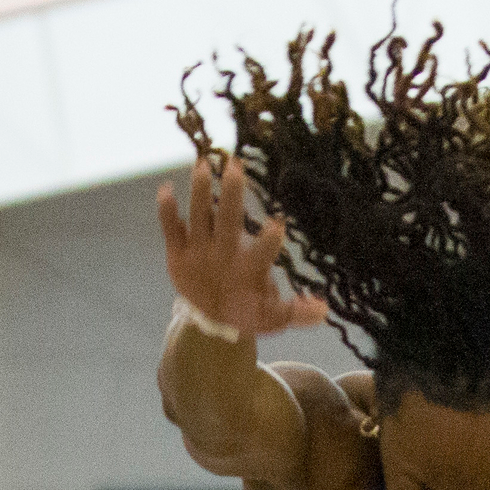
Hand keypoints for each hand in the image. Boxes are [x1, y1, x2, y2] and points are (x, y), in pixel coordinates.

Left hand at [157, 160, 327, 335]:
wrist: (209, 325)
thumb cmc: (249, 312)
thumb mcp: (273, 317)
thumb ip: (296, 312)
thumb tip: (324, 310)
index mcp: (248, 272)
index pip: (261, 254)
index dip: (269, 241)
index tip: (276, 223)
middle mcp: (222, 258)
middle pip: (227, 224)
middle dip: (232, 195)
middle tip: (235, 167)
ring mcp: (197, 254)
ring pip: (198, 219)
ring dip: (200, 192)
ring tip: (201, 164)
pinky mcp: (177, 254)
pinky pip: (170, 230)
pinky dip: (167, 211)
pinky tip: (165, 188)